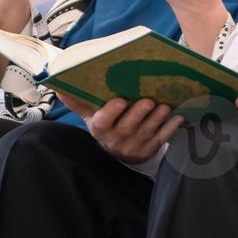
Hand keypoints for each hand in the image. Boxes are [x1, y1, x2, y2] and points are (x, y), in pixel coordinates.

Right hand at [58, 94, 183, 164]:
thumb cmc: (106, 124)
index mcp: (100, 128)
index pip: (103, 122)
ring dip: (157, 119)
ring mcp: (134, 147)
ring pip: (146, 133)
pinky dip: (170, 129)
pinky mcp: (149, 150)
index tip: (120, 100)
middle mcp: (116, 140)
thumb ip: (77, 101)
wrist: (118, 150)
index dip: (111, 112)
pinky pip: (161, 139)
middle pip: (128, 127)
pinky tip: (179, 117)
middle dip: (139, 114)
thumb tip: (58, 86)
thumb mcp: (90, 114)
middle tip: (149, 100)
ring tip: (165, 106)